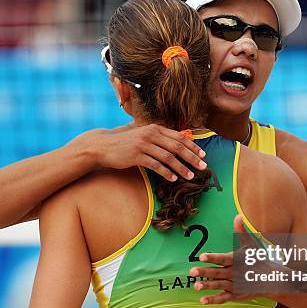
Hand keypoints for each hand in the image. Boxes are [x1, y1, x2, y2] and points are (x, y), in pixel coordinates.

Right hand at [77, 124, 206, 181]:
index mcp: (155, 128)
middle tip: (203, 167)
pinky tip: (173, 179)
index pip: (179, 137)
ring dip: (181, 168)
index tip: (203, 155)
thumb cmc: (125, 143)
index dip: (193, 146)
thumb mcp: (142, 135)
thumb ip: (157, 137)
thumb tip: (175, 142)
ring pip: (168, 157)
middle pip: (177, 147)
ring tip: (190, 176)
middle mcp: (151, 134)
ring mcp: (143, 144)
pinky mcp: (136, 155)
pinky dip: (166, 173)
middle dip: (192, 157)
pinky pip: (155, 165)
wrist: (103, 146)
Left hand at [190, 215, 260, 304]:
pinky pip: (223, 298)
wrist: (271, 280)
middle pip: (218, 272)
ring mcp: (234, 285)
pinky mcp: (235, 295)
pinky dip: (214, 300)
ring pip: (219, 285)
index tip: (202, 256)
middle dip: (205, 272)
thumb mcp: (250, 245)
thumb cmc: (258, 260)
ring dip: (208, 286)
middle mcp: (234, 273)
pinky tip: (202, 301)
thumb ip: (241, 232)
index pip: (223, 258)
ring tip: (196, 286)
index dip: (212, 257)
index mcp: (236, 260)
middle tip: (192, 272)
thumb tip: (238, 216)